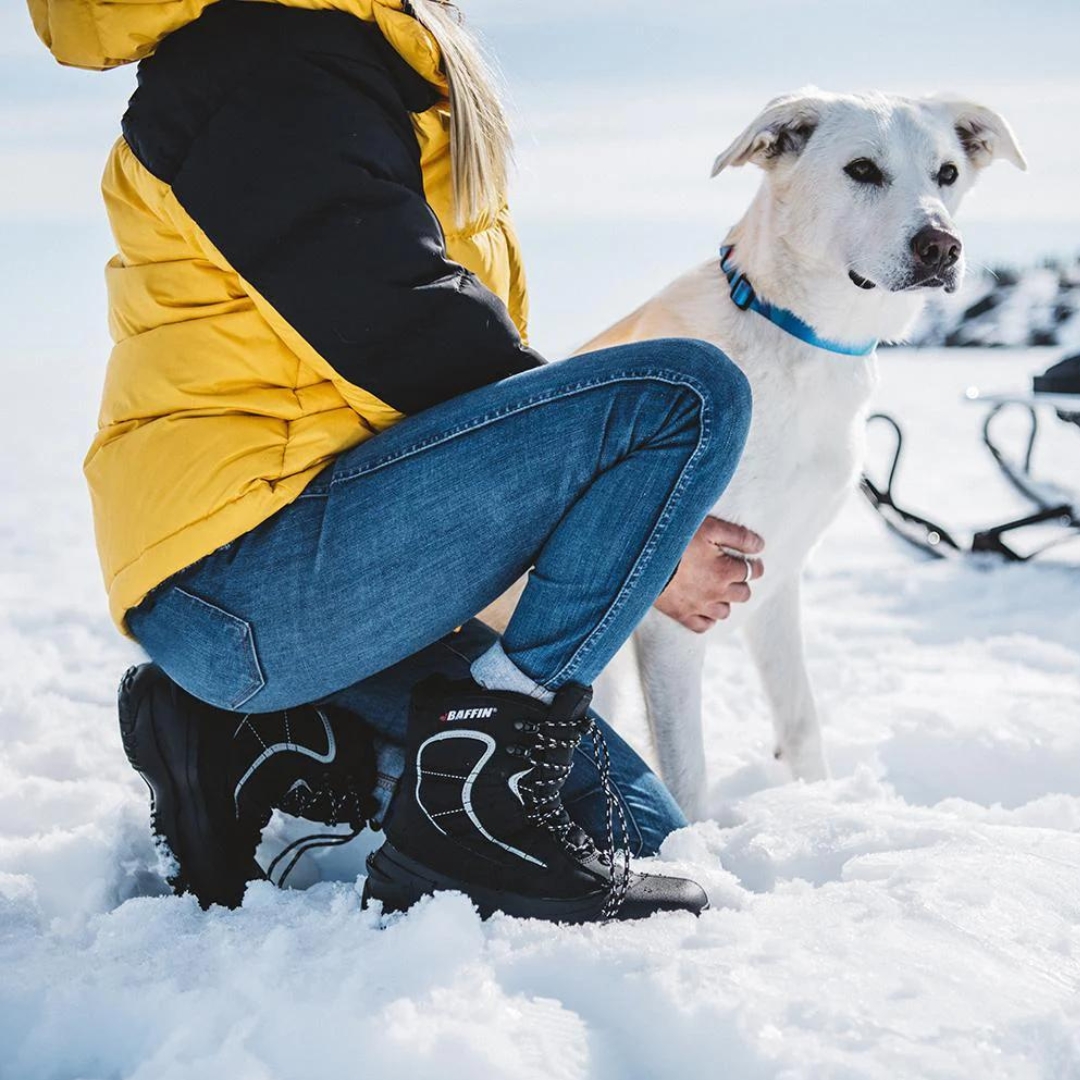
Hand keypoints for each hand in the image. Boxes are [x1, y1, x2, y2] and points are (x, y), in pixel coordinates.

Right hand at [654, 517, 764, 632]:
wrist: (642, 558)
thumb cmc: (676, 538)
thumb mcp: (710, 528)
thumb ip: (739, 536)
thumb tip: (760, 546)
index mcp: (726, 571)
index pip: (753, 572)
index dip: (754, 565)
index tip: (750, 561)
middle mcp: (716, 593)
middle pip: (743, 594)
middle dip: (741, 583)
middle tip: (731, 573)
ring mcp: (699, 607)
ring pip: (725, 612)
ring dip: (725, 601)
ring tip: (717, 590)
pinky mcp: (681, 615)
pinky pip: (704, 626)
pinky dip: (708, 619)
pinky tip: (704, 608)